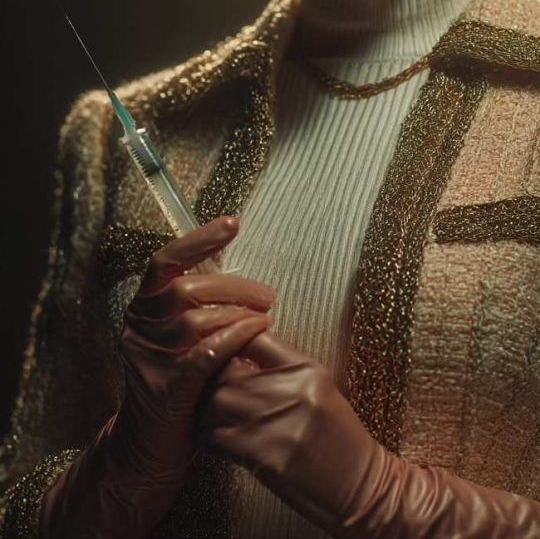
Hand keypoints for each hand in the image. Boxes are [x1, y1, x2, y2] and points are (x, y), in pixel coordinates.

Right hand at [40, 215, 275, 538]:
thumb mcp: (179, 340)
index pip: (164, 261)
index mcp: (142, 310)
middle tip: (267, 295)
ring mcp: (150, 360)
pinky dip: (235, 338)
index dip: (198, 239)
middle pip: (186, 288)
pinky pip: (205, 353)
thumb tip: (238, 275)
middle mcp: (139, 329)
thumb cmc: (177, 386)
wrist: (149, 450)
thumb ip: (196, 307)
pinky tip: (257, 333)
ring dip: (239, 313)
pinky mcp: (167, 390)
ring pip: (196, 320)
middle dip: (234, 285)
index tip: (232, 222)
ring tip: (265, 317)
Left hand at [197, 331, 539, 538]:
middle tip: (201, 381)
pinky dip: (209, 437)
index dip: (229, 338)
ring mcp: (277, 425)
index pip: (254, 335)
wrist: (361, 487)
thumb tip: (240, 347)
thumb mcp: (322, 388)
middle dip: (209, 375)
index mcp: (308, 368)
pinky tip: (216, 437)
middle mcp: (292, 391)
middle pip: (227, 369)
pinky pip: (217, 438)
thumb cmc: (340, 437)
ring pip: (215, 402)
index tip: (218, 346)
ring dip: (204, 407)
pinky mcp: (264, 458)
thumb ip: (285, 366)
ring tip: (207, 410)